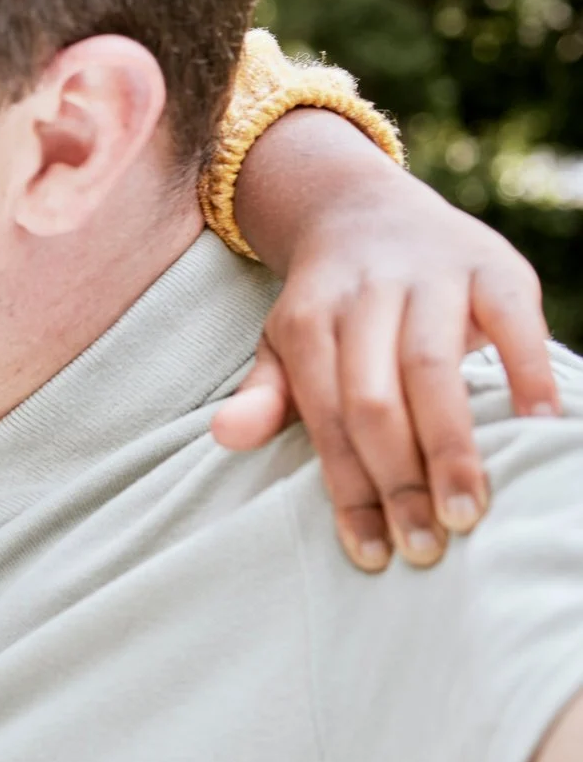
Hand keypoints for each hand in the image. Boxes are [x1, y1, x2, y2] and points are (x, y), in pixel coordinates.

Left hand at [211, 110, 559, 570]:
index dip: (349, 488)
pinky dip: (526, 374)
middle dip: (398, 479)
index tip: (371, 553)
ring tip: (469, 512)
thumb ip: (264, 394)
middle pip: (376, 398)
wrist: (365, 208)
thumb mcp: (282, 344)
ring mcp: (430, 277)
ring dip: (452, 446)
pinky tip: (537, 430)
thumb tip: (224, 438)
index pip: (326, 417)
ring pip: (434, 368)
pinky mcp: (492, 266)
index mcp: (307, 319)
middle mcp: (366, 295)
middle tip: (425, 547)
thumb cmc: (326, 305)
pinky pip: (513, 322)